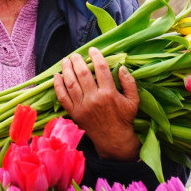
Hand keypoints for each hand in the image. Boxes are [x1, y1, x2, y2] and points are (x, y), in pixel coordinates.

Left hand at [53, 46, 140, 160]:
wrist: (113, 140)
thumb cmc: (124, 119)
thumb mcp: (133, 100)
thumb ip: (129, 82)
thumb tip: (121, 67)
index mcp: (109, 93)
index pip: (100, 68)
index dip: (96, 56)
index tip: (92, 50)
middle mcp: (93, 98)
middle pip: (82, 73)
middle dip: (77, 60)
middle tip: (75, 54)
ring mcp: (82, 106)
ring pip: (70, 83)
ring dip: (66, 69)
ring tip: (66, 60)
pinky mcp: (74, 113)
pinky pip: (62, 97)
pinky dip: (57, 85)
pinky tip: (56, 76)